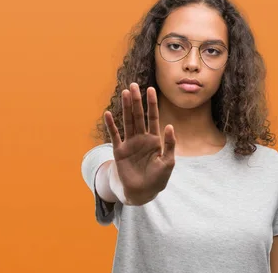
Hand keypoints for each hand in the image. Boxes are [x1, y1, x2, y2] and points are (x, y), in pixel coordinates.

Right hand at [103, 82, 175, 205]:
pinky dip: (111, 126)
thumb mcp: (168, 162)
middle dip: (136, 101)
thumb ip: (170, 145)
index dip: (151, 104)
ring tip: (124, 94)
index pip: (152, 117)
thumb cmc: (158, 179)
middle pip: (138, 116)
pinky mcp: (120, 151)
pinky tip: (108, 114)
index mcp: (154, 139)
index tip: (151, 89)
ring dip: (125, 108)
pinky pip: (115, 136)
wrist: (142, 192)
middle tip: (134, 85)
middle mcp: (141, 138)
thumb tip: (169, 126)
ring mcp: (130, 143)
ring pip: (127, 122)